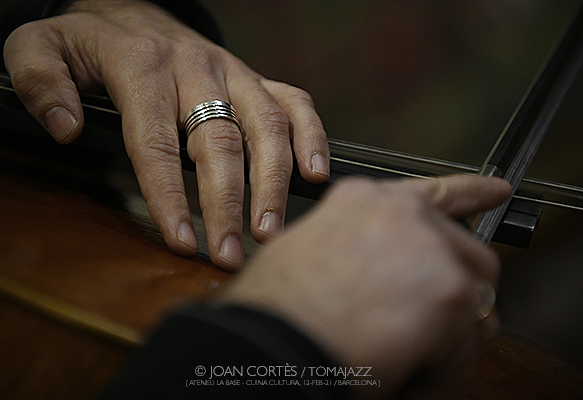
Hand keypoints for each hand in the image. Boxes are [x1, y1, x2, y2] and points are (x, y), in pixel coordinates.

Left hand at [3, 0, 328, 269]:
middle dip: (226, 204)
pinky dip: (311, 137)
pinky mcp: (257, 78)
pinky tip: (315, 174)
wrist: (135, 15)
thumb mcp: (43, 45)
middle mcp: (197, 69)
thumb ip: (40, 79)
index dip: (170, 195)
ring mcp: (234, 73)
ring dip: (272, 182)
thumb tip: (66, 129)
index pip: (157, 142)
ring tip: (269, 231)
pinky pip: (295, 103)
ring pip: (266, 126)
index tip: (181, 242)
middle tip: (228, 254)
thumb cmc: (91, 41)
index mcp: (143, 66)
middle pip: (219, 142)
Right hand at [219, 174, 510, 398]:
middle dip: (454, 293)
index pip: (434, 193)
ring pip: (474, 300)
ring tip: (403, 356)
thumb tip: (385, 276)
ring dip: (447, 335)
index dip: (471, 193)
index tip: (495, 191)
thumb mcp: (306, 255)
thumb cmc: (275, 311)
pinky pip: (465, 345)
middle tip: (427, 328)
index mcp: (364, 202)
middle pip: (464, 252)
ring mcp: (429, 247)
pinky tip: (403, 372)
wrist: (270, 344)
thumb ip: (356, 249)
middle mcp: (402, 214)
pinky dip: (440, 369)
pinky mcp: (450, 291)